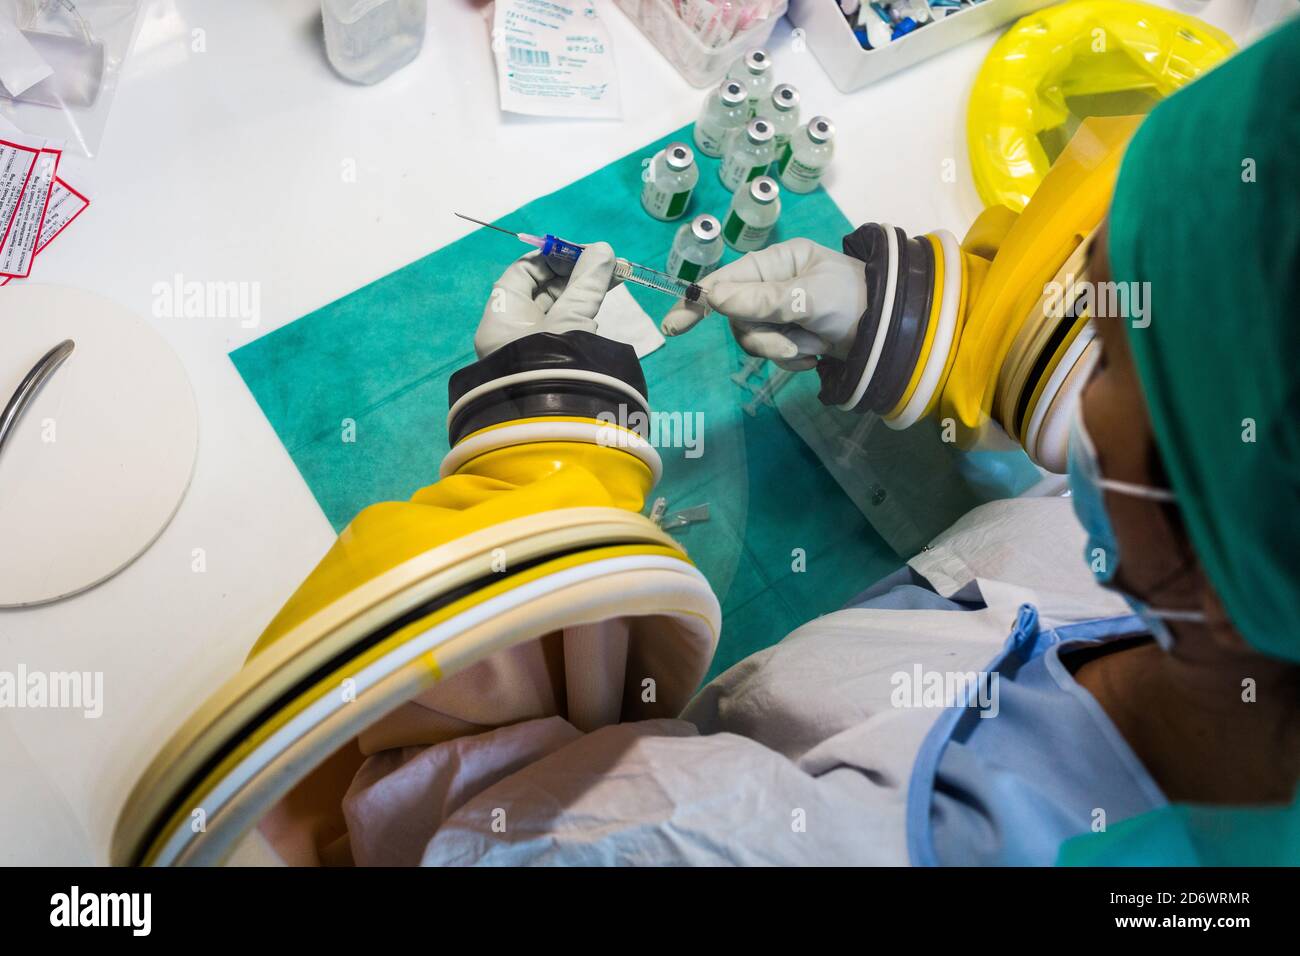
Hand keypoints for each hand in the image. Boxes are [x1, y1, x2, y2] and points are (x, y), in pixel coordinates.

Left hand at [475, 241, 616, 357]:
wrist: (556, 428)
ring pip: (556, 313)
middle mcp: (511, 334)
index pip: (521, 274)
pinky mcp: (551, 368)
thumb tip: (603, 250)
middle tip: (608, 265)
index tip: (581, 252)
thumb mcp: (572, 319)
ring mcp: (531, 353)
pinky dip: (581, 320)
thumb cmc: (552, 366)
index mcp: (501, 319)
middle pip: (541, 292)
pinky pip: (564, 334)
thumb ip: (587, 283)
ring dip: (583, 296)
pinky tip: (600, 315)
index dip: (550, 257)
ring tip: (612, 284)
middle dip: (575, 276)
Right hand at [660, 238, 868, 370]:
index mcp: (775, 262)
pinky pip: (773, 354)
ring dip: (782, 350)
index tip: (675, 326)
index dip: (697, 302)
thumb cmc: (853, 300)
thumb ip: (762, 300)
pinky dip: (793, 359)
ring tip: (812, 348)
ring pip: (754, 339)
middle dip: (764, 336)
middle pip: (738, 318)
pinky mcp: (790, 335)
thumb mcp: (809, 297)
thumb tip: (714, 298)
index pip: (725, 280)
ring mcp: (780, 312)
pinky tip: (817, 355)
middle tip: (792, 343)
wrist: (889, 330)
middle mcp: (772, 284)